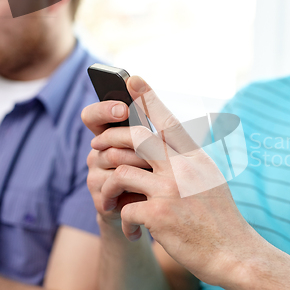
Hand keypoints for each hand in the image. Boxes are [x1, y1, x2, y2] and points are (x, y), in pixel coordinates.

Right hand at [82, 97, 149, 227]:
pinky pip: (116, 189)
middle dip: (139, 148)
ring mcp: (95, 175)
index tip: (123, 108)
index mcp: (111, 135)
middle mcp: (98, 152)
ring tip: (161, 178)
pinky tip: (151, 195)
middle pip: (111, 141)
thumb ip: (156, 130)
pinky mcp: (100, 198)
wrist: (152, 214)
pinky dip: (138, 191)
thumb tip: (160, 107)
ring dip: (143, 171)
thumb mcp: (161, 150)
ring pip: (116, 164)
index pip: (94, 116)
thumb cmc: (159, 175)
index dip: (104, 110)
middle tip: (158, 157)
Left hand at [86, 77, 265, 287]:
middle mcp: (184, 167)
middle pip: (135, 138)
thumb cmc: (220, 220)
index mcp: (197, 158)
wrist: (234, 253)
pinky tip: (133, 232)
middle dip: (109, 138)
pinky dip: (123, 221)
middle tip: (97, 145)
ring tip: (107, 198)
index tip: (132, 80)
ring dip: (106, 185)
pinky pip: (124, 208)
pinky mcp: (159, 214)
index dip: (148, 98)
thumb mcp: (211, 181)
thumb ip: (189, 163)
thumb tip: (163, 148)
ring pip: (120, 170)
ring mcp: (171, 189)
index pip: (168, 121)